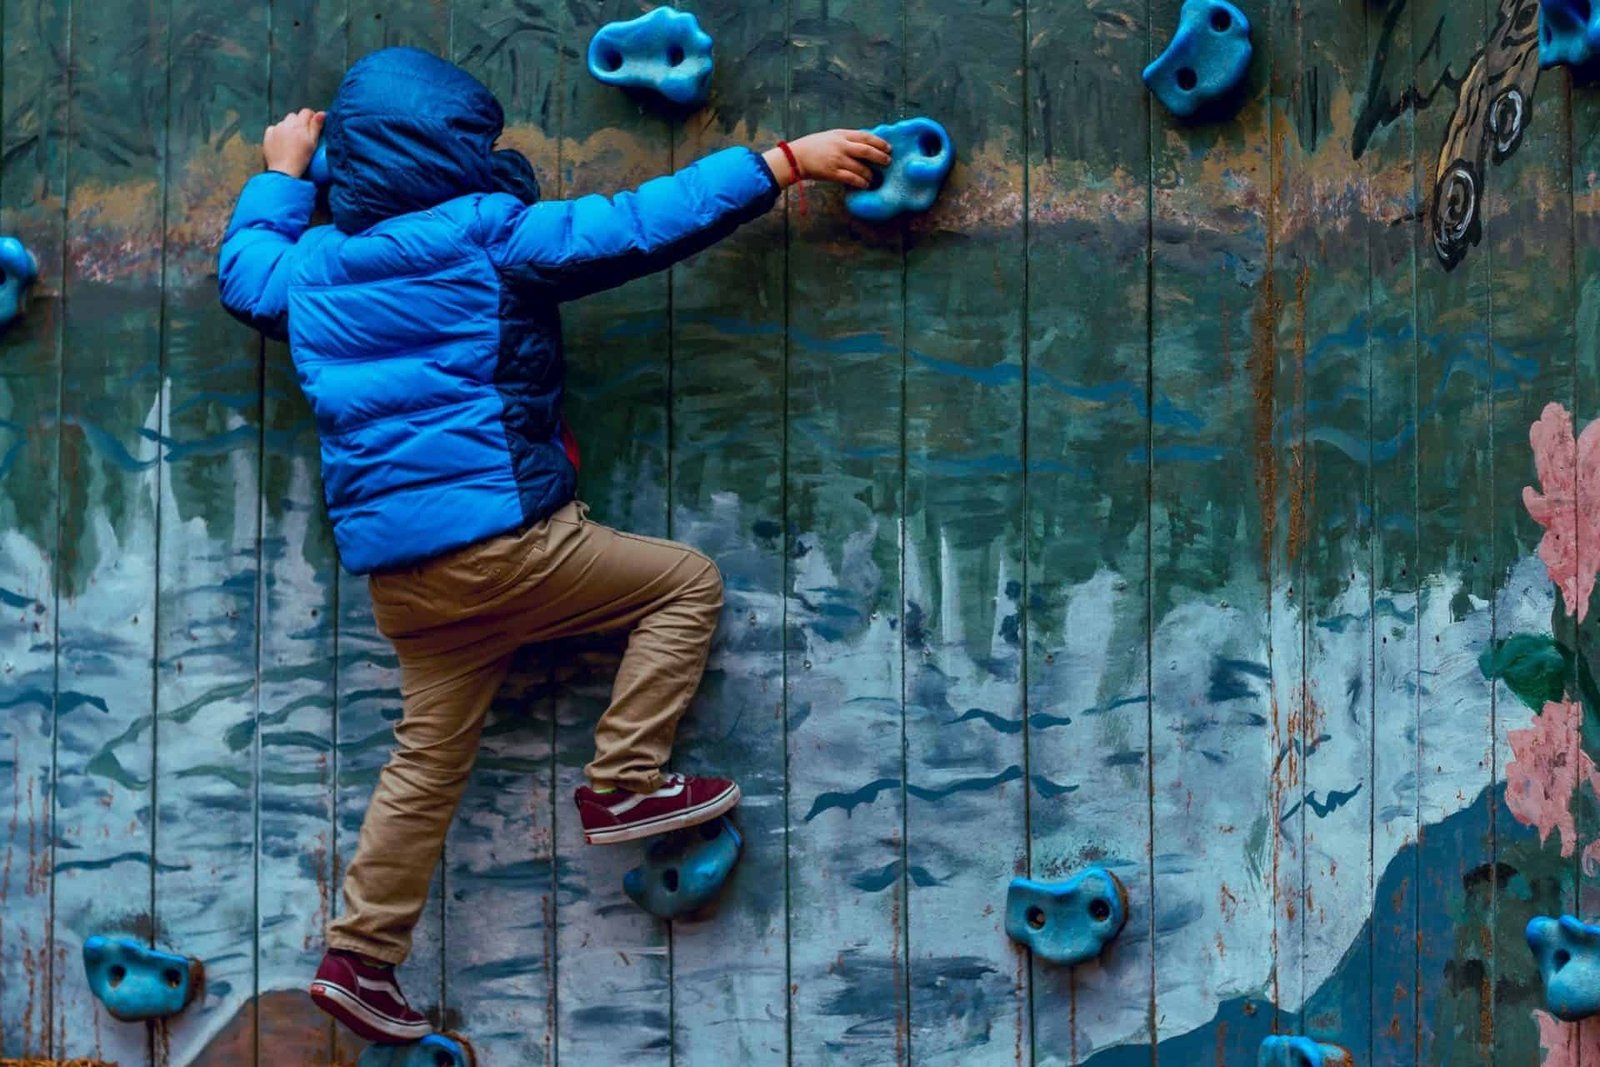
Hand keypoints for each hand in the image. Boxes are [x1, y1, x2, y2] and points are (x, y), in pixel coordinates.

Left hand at [263, 108, 325, 177]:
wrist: (284, 170)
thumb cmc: (302, 158)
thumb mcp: (313, 142)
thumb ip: (316, 126)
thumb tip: (322, 113)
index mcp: (299, 124)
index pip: (306, 112)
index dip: (311, 117)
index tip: (313, 125)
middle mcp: (286, 123)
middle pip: (294, 116)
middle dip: (298, 122)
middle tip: (302, 135)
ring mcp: (276, 128)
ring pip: (284, 122)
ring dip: (288, 127)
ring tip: (291, 141)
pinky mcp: (267, 135)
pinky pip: (273, 129)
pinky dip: (277, 132)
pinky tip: (281, 142)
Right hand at [764, 129, 891, 188]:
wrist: (796, 157)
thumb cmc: (814, 146)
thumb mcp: (831, 136)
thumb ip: (847, 139)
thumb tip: (865, 144)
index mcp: (841, 135)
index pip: (865, 136)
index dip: (879, 142)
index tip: (888, 148)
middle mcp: (841, 146)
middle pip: (867, 151)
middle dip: (880, 157)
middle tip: (888, 162)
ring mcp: (837, 160)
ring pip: (861, 168)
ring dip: (870, 174)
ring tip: (874, 178)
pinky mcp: (832, 173)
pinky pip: (852, 179)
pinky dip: (861, 182)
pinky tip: (865, 185)